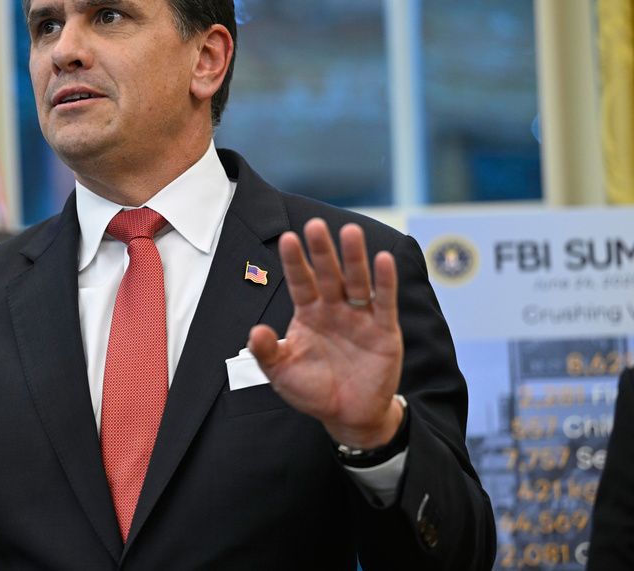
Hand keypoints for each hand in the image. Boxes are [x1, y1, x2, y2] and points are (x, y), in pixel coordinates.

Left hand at [248, 218, 403, 449]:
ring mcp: (360, 317)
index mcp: (308, 313)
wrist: (347, 415)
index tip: (287, 238)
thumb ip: (266, 352)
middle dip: (322, 251)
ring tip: (351, 232)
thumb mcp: (282, 372)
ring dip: (354, 258)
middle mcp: (334, 308)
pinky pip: (384, 302)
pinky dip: (385, 282)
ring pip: (357, 281)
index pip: (300, 281)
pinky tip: (384, 260)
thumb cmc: (312, 390)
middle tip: (316, 224)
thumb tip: (254, 332)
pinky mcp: (383, 330)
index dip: (294, 261)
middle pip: (328, 274)